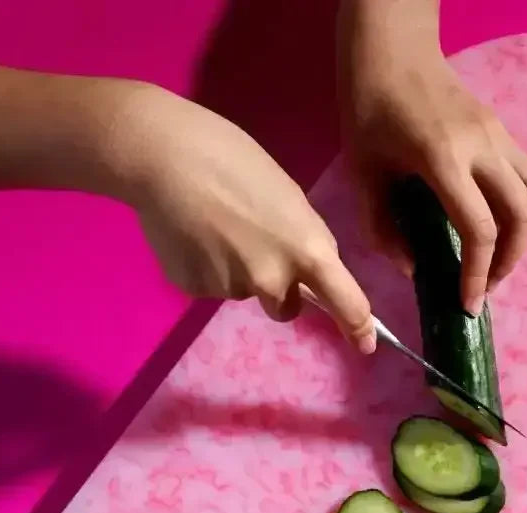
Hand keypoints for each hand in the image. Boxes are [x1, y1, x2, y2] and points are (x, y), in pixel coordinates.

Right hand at [112, 84, 375, 350]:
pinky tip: (191, 232)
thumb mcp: (288, 196)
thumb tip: (308, 269)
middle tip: (255, 245)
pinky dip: (204, 266)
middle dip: (279, 289)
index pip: (346, 302)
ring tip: (214, 225)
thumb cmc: (231, 157)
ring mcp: (232, 289)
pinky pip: (210, 286)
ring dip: (237, 271)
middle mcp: (274, 280)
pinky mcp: (196, 290)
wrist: (161, 154)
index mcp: (307, 251)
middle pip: (287, 308)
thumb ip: (304, 239)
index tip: (365, 344)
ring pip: (244, 292)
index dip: (358, 327)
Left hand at [338, 27, 526, 314]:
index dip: (479, 275)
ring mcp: (499, 136)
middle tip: (486, 285)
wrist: (392, 49)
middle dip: (509, 262)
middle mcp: (482, 148)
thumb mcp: (363, 175)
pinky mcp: (503, 131)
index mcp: (444, 160)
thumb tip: (415, 270)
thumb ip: (383, 229)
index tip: (469, 304)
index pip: (479, 230)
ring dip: (522, 236)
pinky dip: (522, 209)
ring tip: (496, 258)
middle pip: (522, 217)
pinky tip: (497, 223)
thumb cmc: (370, 109)